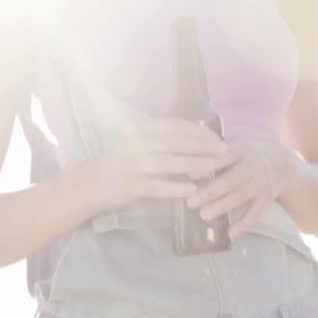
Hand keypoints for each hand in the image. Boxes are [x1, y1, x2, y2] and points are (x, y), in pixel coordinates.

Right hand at [96, 118, 240, 209]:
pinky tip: (192, 190)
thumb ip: (166, 136)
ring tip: (213, 168)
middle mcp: (136, 143)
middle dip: (204, 146)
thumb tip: (201, 130)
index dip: (200, 132)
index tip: (218, 138)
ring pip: (170, 163)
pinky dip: (176, 188)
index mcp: (140, 129)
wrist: (92, 183)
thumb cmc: (125, 160)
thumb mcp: (142, 141)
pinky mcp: (130, 185)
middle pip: (177, 143)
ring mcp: (132, 164)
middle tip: (224, 151)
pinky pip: (158, 187)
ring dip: (195, 165)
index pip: (176, 127)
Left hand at [185, 139, 298, 238]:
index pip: (224, 156)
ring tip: (203, 215)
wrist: (285, 162)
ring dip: (222, 207)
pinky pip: (255, 213)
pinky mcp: (266, 198)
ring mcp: (261, 183)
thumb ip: (216, 152)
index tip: (189, 174)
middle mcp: (254, 166)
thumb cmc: (250, 153)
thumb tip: (187, 163)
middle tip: (190, 202)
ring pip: (241, 197)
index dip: (207, 165)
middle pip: (232, 180)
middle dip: (211, 191)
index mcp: (243, 149)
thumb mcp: (238, 145)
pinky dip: (243, 224)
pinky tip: (230, 234)